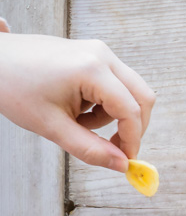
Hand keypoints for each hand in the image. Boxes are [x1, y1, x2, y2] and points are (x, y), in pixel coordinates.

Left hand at [0, 28, 154, 171]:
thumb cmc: (13, 87)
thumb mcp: (52, 126)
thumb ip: (90, 149)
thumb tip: (122, 165)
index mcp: (91, 70)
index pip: (131, 111)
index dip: (132, 140)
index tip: (125, 160)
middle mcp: (101, 55)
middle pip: (143, 97)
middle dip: (134, 127)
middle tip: (115, 147)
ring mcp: (99, 51)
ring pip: (132, 91)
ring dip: (117, 115)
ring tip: (82, 123)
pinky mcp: (93, 53)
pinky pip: (117, 83)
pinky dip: (108, 103)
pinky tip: (81, 108)